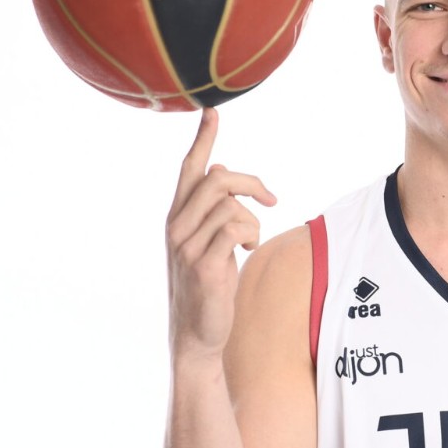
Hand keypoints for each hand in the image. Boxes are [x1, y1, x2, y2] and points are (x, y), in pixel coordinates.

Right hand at [165, 107, 276, 361]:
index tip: (212, 112)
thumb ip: (211, 211)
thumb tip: (220, 174)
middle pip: (218, 179)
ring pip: (230, 205)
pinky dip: (249, 235)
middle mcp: (175, 226)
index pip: (189, 169)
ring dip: (252, 220)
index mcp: (176, 217)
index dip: (203, 140)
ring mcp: (186, 245)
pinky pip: (235, 228)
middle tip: (271, 199)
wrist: (197, 334)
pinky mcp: (203, 264)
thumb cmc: (208, 287)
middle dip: (251, 184)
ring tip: (249, 241)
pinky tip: (246, 251)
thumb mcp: (207, 244)